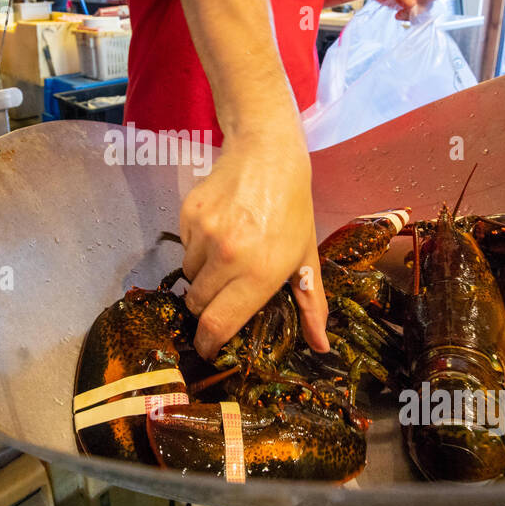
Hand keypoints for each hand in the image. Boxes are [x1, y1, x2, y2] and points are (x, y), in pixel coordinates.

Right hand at [179, 131, 329, 360]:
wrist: (267, 155)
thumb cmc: (292, 210)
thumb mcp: (305, 257)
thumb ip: (311, 304)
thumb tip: (320, 348)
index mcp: (260, 273)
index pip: (218, 324)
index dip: (208, 343)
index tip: (207, 349)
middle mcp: (228, 257)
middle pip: (198, 304)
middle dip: (206, 308)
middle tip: (221, 296)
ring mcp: (205, 235)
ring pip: (189, 275)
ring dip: (202, 276)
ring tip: (224, 256)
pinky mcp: (188, 216)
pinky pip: (184, 248)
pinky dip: (196, 248)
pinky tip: (217, 231)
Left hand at [367, 0, 447, 19]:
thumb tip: (412, 5)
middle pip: (431, 3)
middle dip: (419, 8)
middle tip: (406, 7)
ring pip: (423, 11)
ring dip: (412, 14)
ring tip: (399, 13)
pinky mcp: (408, 6)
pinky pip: (413, 15)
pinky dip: (406, 17)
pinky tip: (397, 15)